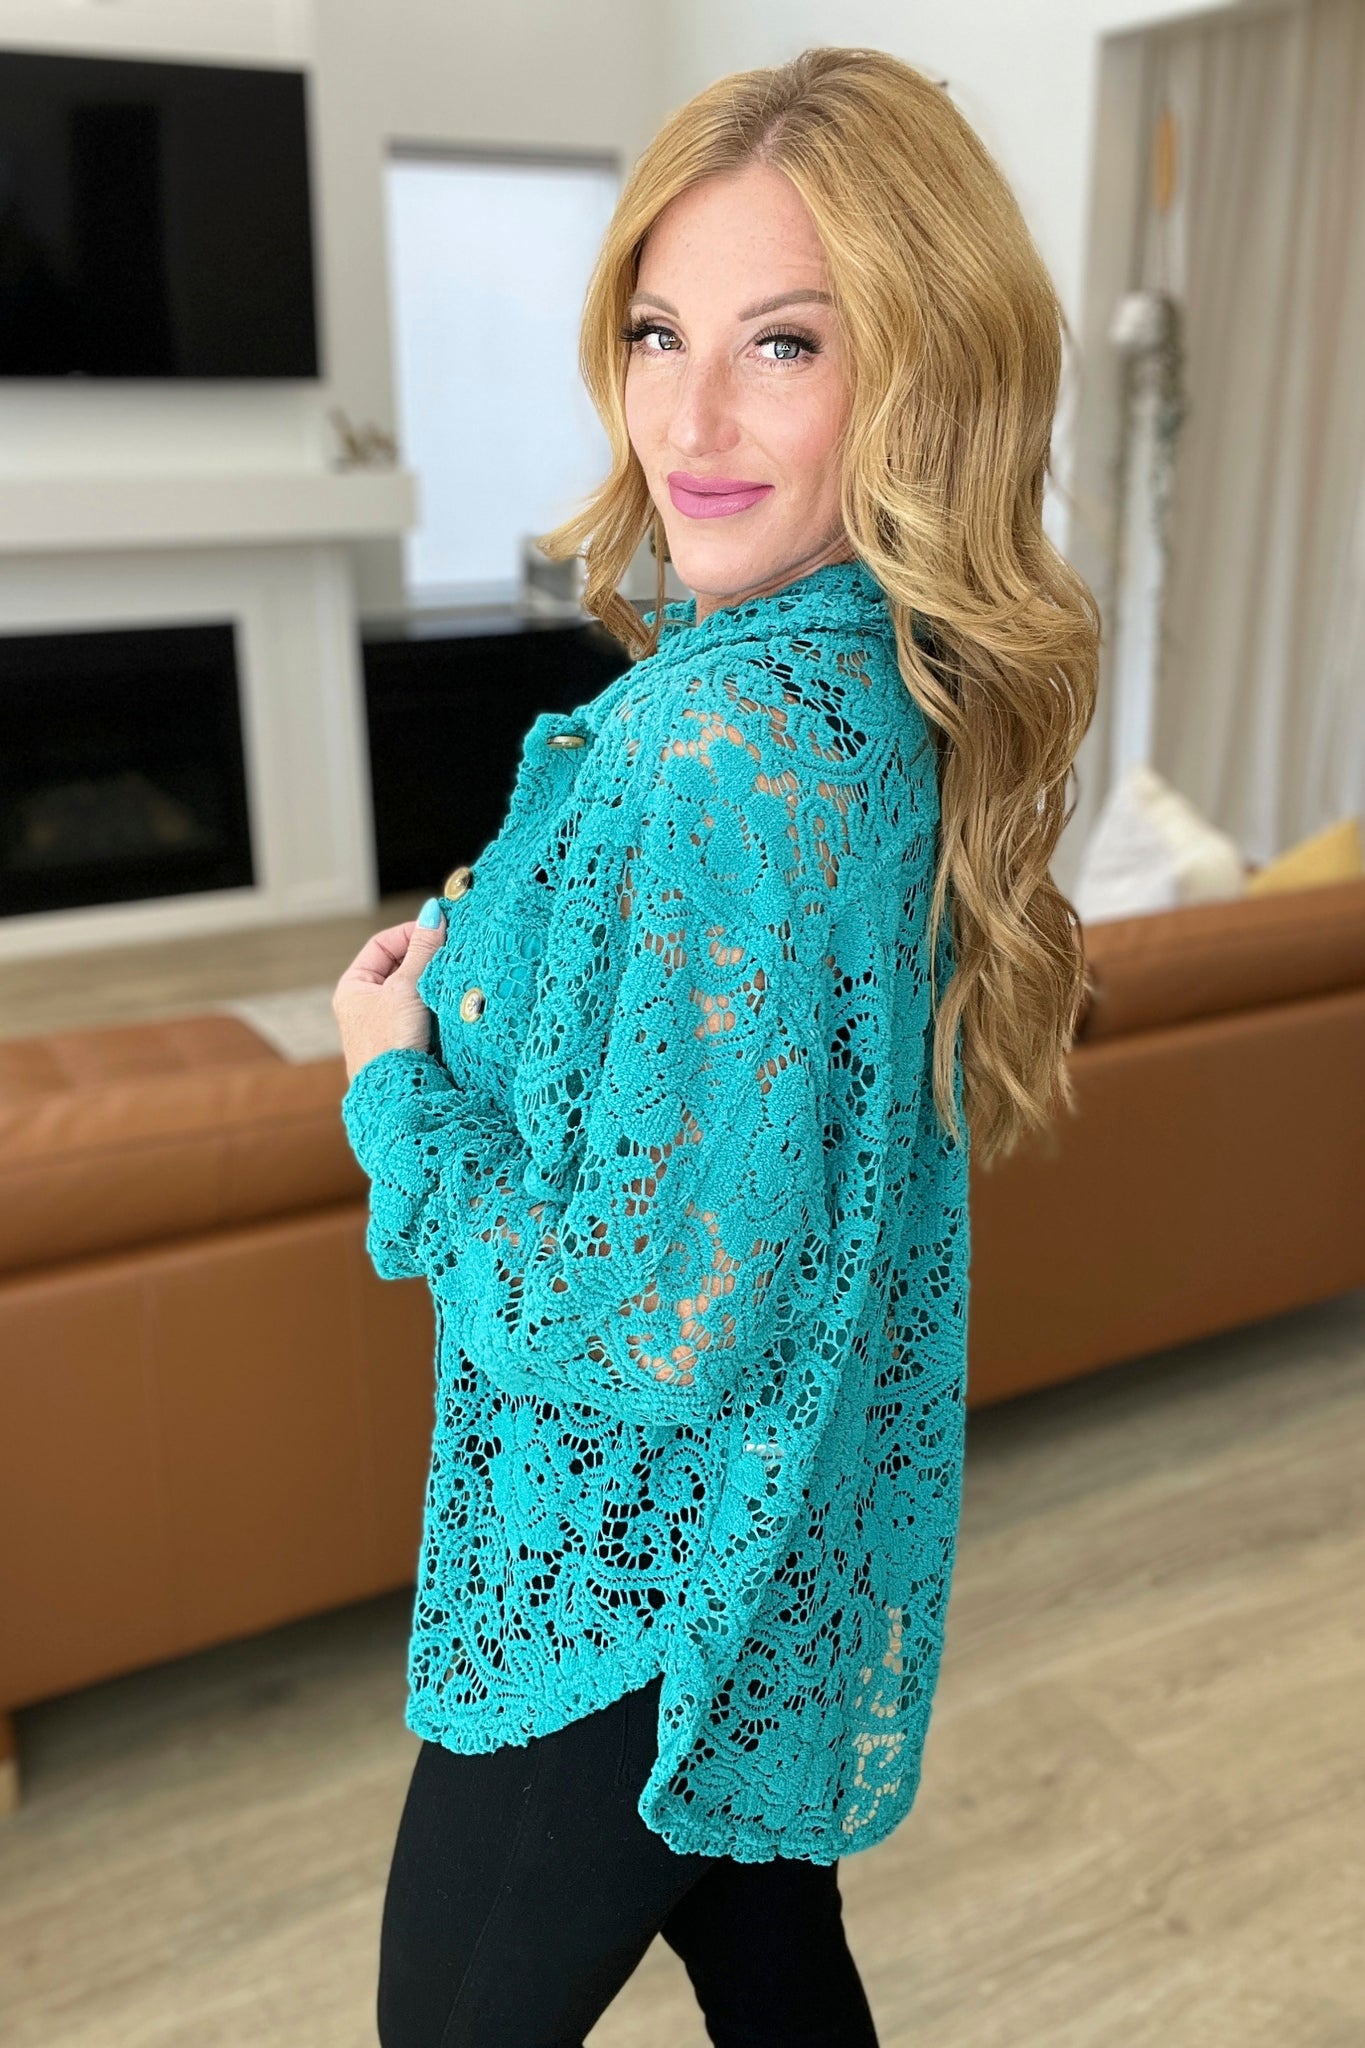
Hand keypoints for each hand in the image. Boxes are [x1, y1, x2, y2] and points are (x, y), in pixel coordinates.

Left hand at [333, 898, 446, 1082]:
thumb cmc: (389, 1044)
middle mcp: (366, 1006)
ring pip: (415, 992)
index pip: (382, 945)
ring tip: (454, 978)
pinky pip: (424, 1014)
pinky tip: (453, 1005)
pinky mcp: (406, 1044)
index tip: (438, 932)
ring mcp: (386, 1026)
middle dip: (426, 960)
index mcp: (353, 988)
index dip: (410, 934)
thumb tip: (432, 912)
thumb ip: (422, 950)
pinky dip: (439, 1006)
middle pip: (400, 968)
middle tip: (452, 952)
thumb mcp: (405, 988)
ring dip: (435, 984)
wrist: (397, 1098)